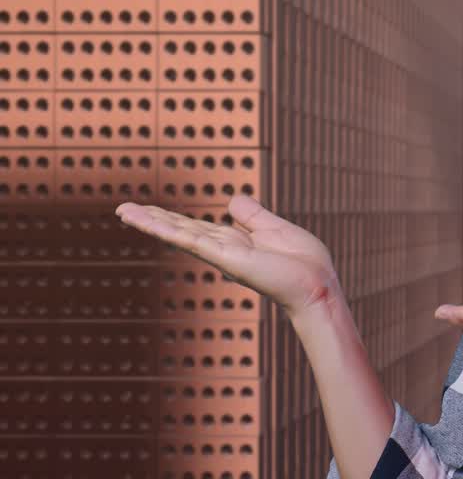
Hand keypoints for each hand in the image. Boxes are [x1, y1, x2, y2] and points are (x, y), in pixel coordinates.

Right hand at [114, 195, 341, 318]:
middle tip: (123, 209)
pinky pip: (190, 239)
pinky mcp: (224, 257)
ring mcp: (221, 254)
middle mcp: (223, 249)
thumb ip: (253, 216)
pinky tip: (147, 220)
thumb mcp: (275, 229)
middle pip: (181, 230)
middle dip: (154, 219)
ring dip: (150, 222)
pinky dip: (167, 229)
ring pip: (179, 233)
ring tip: (123, 211)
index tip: (150, 209)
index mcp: (235, 242)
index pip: (197, 227)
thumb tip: (232, 200)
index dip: (174, 218)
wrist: (316, 284)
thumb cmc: (303, 263)